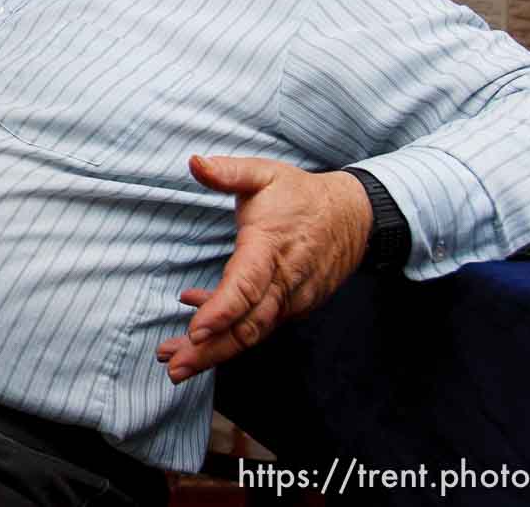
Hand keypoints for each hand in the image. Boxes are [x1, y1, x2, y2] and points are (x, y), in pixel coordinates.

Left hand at [155, 155, 371, 383]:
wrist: (355, 217)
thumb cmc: (301, 195)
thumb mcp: (265, 173)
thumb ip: (228, 171)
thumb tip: (194, 162)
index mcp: (271, 247)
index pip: (247, 285)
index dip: (221, 310)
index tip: (196, 330)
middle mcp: (285, 282)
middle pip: (248, 324)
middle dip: (211, 350)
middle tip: (174, 367)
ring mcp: (292, 299)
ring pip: (253, 332)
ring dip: (216, 350)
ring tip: (177, 363)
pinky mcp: (293, 306)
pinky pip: (259, 325)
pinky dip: (230, 333)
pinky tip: (199, 329)